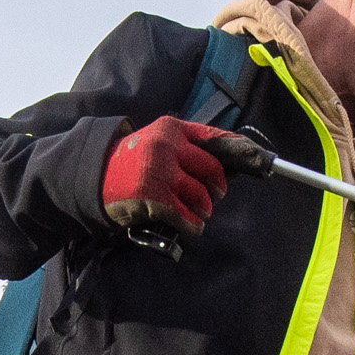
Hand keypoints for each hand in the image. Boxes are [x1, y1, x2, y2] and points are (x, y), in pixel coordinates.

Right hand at [101, 117, 245, 236]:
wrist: (91, 178)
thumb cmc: (131, 165)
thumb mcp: (158, 144)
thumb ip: (188, 149)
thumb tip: (230, 165)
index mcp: (172, 129)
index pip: (216, 139)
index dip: (242, 152)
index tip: (263, 163)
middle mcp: (168, 145)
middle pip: (214, 172)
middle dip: (217, 190)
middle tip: (210, 198)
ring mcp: (161, 171)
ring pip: (204, 197)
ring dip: (203, 210)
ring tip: (193, 212)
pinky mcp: (155, 197)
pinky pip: (189, 218)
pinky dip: (192, 226)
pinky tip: (188, 225)